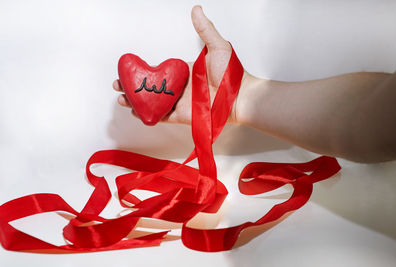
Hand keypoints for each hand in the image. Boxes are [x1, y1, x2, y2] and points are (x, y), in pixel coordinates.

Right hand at [113, 5, 246, 123]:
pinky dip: (149, 115)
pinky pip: (162, 116)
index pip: (158, 72)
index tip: (128, 69)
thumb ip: (205, 30)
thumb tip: (196, 9)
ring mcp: (180, 102)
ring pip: (153, 103)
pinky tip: (137, 112)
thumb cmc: (232, 73)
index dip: (142, 72)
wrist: (241, 97)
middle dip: (132, 87)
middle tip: (118, 84)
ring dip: (136, 101)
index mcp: (184, 73)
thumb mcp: (218, 47)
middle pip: (150, 88)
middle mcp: (179, 88)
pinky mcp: (183, 116)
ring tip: (122, 99)